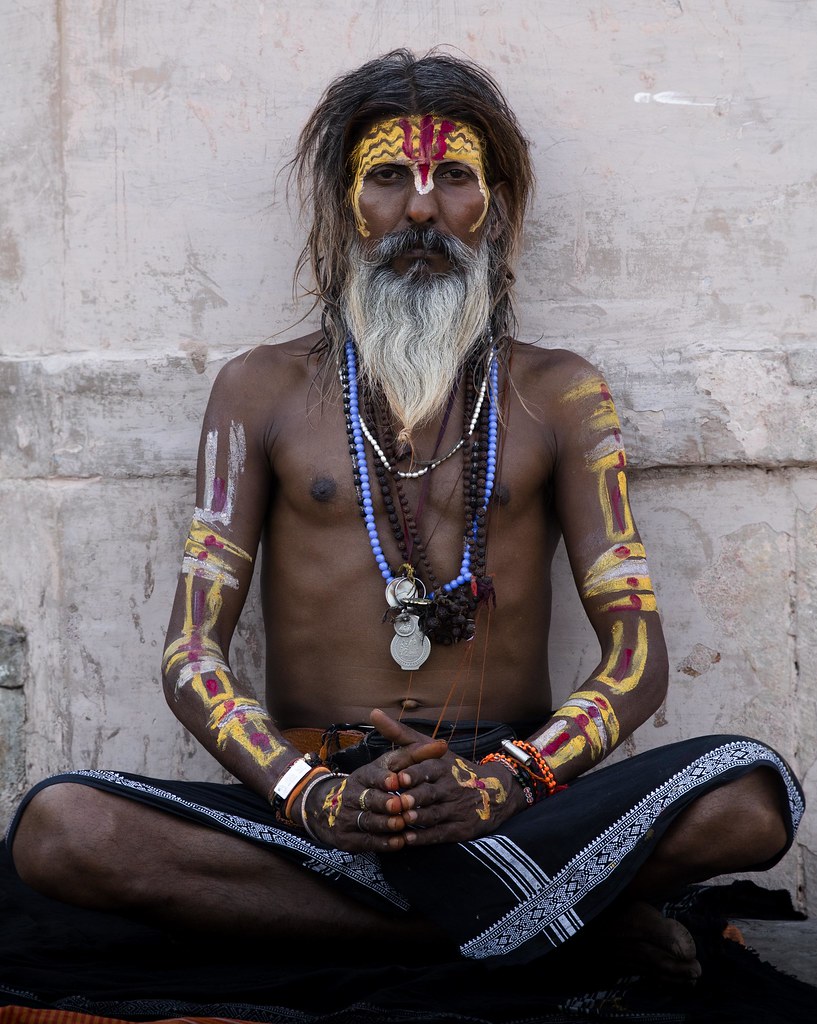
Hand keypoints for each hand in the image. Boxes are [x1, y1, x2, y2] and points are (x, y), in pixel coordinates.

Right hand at [295, 709, 447, 851]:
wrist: (332, 807)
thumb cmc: (374, 783)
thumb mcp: (390, 766)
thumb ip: (415, 756)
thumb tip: (442, 745)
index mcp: (363, 775)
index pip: (371, 775)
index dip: (382, 778)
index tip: (394, 780)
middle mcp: (353, 795)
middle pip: (368, 799)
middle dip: (384, 802)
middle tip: (400, 805)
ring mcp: (348, 817)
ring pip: (368, 821)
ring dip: (386, 823)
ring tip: (401, 824)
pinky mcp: (348, 838)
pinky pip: (367, 841)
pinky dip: (383, 842)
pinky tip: (399, 842)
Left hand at [299, 710, 526, 850]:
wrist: (493, 792)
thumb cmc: (451, 768)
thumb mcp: (429, 748)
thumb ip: (400, 733)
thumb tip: (374, 713)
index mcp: (442, 766)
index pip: (427, 769)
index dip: (413, 774)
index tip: (398, 777)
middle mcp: (450, 786)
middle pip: (431, 793)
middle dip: (415, 798)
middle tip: (398, 802)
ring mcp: (456, 809)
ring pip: (435, 814)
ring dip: (418, 818)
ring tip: (402, 820)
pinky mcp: (460, 829)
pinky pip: (440, 834)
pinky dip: (424, 837)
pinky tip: (408, 840)